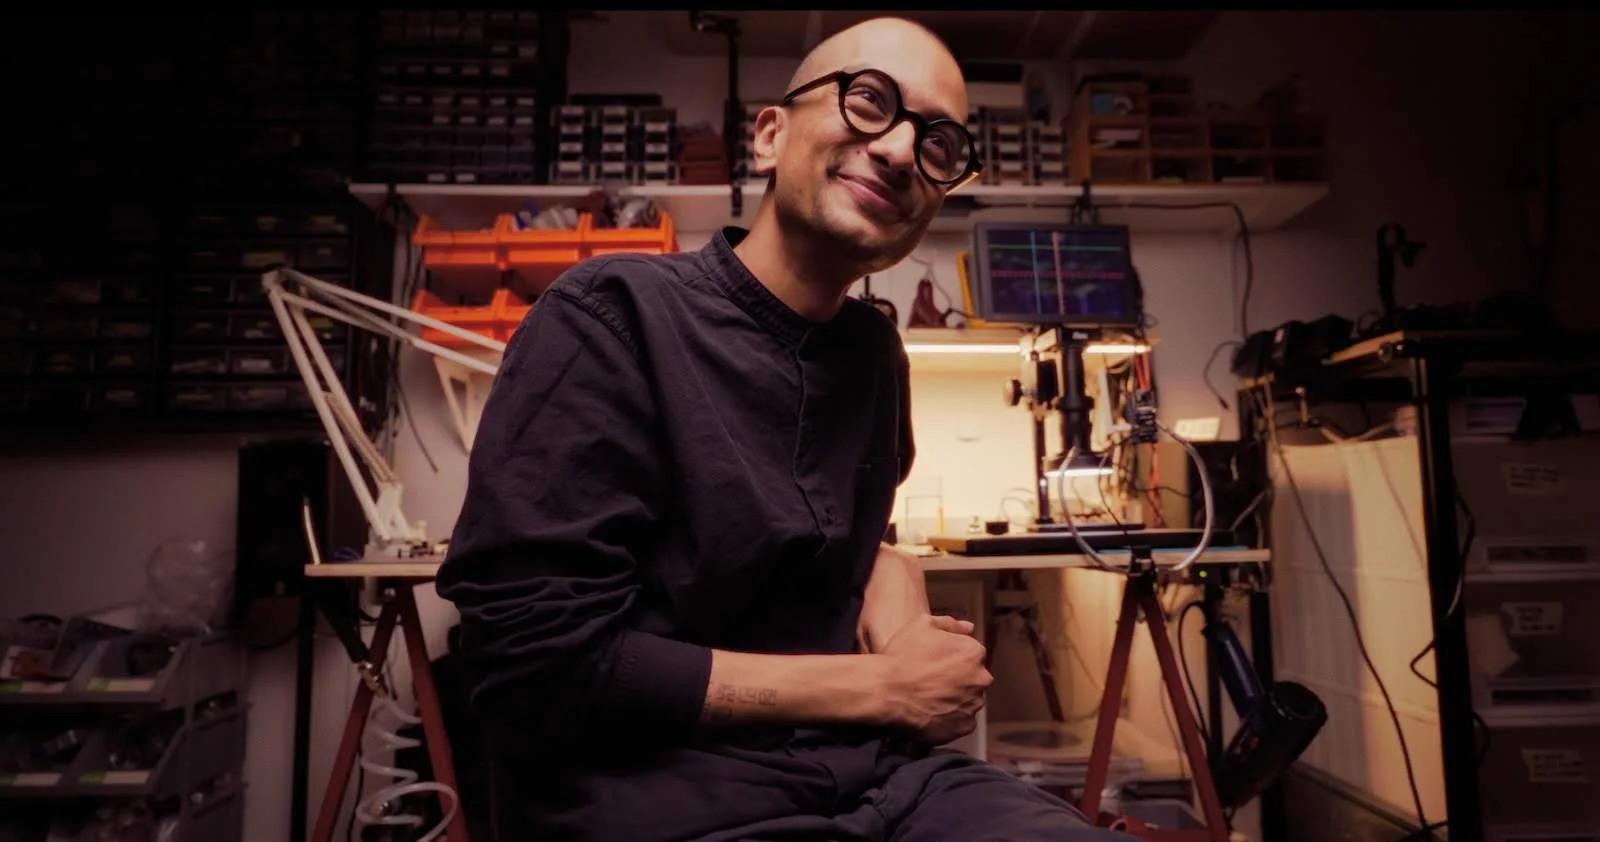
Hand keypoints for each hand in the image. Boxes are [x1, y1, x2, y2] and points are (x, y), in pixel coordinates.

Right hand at [877, 613, 991, 744]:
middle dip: (958, 679)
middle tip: (931, 681)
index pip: (971, 655)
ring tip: (928, 698)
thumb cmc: (902, 656)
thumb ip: (950, 624)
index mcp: (973, 653)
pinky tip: (931, 712)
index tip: (935, 663)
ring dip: (954, 699)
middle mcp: (980, 679)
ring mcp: (973, 705)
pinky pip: (961, 722)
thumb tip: (969, 628)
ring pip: (968, 700)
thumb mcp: (922, 624)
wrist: (886, 692)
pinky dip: (950, 718)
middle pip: (973, 678)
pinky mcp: (963, 727)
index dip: (952, 658)